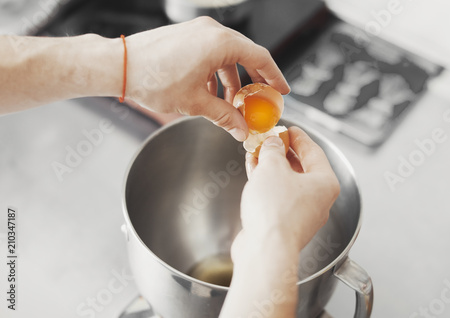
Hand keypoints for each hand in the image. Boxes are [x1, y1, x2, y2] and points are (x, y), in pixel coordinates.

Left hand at [125, 17, 289, 140]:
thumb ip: (224, 116)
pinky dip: (216, 73)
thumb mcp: (195, 102)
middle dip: (253, 81)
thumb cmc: (153, 77)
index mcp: (220, 43)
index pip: (260, 58)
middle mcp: (211, 32)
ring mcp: (198, 32)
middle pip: (246, 56)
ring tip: (230, 103)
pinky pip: (212, 54)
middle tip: (260, 99)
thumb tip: (240, 129)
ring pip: (227, 57)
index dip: (274, 76)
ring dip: (232, 80)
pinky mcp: (187, 37)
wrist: (120, 66)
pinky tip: (210, 93)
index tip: (281, 90)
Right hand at [220, 127, 339, 317]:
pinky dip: (268, 184)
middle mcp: (319, 199)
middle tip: (270, 140)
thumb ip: (273, 150)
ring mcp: (303, 214)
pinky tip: (254, 173)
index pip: (314, 151)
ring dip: (272, 168)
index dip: (299, 137)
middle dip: (282, 152)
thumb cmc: (275, 212)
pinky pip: (279, 197)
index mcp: (325, 183)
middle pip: (301, 167)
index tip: (289, 128)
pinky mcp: (286, 224)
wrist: (265, 250)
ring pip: (288, 183)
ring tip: (257, 154)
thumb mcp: (272, 167)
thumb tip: (272, 143)